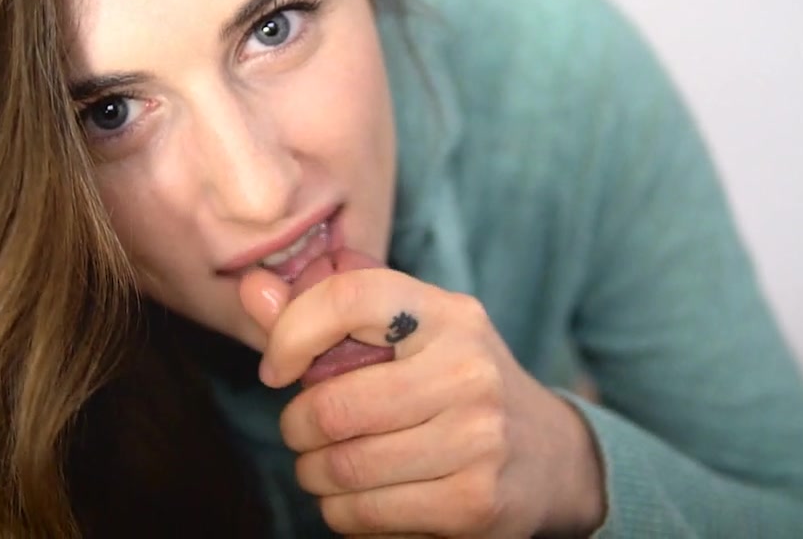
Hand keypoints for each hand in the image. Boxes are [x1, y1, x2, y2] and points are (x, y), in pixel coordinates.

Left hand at [239, 257, 604, 536]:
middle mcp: (469, 370)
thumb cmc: (458, 385)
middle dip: (296, 427)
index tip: (276, 368)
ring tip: (325, 466)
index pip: (348, 296)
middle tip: (302, 431)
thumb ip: (326, 311)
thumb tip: (251, 288)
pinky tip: (356, 497)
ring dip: (314, 473)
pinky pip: (365, 514)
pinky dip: (341, 512)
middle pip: (333, 405)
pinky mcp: (475, 504)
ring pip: (344, 466)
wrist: (551, 456)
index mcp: (448, 314)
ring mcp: (478, 440)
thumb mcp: (409, 334)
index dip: (290, 333)